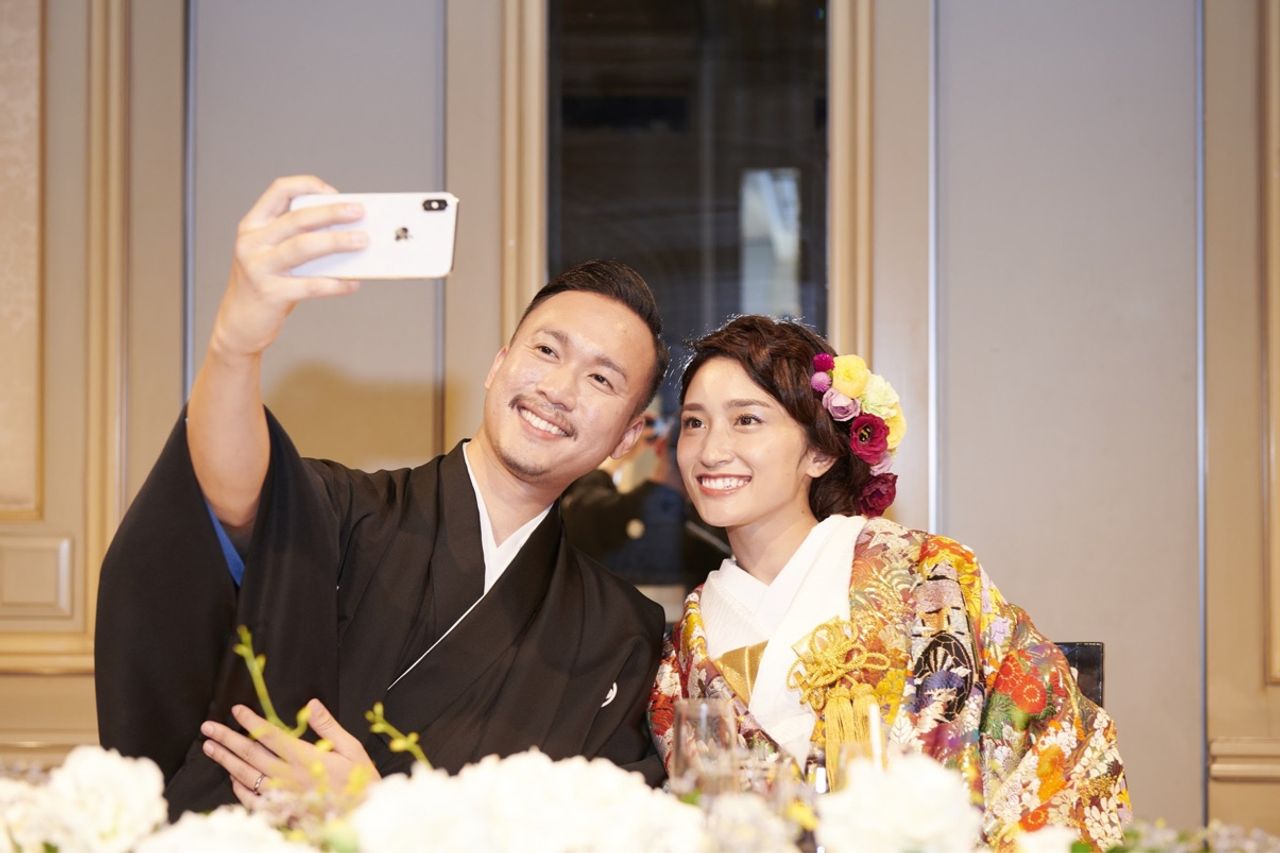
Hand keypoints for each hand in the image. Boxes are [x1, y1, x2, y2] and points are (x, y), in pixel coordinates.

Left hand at [201, 699, 379, 807]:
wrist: (361, 816)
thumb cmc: (359, 782)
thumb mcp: (352, 748)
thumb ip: (329, 726)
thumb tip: (311, 705)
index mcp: (306, 758)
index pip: (271, 735)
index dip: (252, 721)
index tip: (237, 710)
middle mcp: (290, 776)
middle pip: (251, 754)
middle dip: (227, 739)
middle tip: (208, 728)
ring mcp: (283, 795)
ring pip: (246, 776)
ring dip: (226, 761)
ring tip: (210, 748)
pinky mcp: (282, 810)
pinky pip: (253, 800)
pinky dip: (239, 789)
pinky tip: (231, 778)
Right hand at [211, 175, 366, 360]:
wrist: (238, 323)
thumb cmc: (265, 284)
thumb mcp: (272, 254)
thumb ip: (298, 239)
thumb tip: (344, 230)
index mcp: (253, 225)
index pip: (279, 190)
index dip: (307, 185)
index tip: (334, 193)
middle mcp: (252, 242)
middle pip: (297, 218)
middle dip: (331, 212)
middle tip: (359, 212)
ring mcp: (258, 267)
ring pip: (304, 246)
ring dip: (337, 242)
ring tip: (362, 241)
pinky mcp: (270, 293)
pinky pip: (310, 285)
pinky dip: (335, 284)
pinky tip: (352, 284)